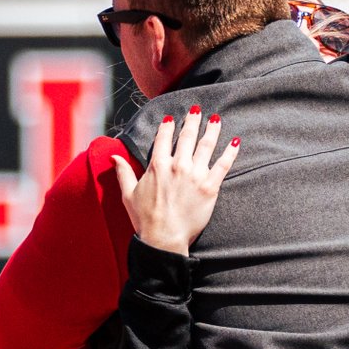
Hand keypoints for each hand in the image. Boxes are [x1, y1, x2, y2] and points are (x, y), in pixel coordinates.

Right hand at [112, 106, 240, 254]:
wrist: (163, 238)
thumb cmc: (145, 219)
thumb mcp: (128, 194)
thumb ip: (123, 172)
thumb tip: (114, 157)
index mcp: (157, 165)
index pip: (163, 138)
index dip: (168, 126)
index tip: (171, 118)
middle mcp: (177, 165)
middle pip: (187, 136)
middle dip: (192, 120)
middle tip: (196, 110)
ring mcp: (195, 175)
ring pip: (206, 145)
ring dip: (212, 130)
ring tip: (216, 119)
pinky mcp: (210, 187)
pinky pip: (223, 165)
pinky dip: (230, 152)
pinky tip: (235, 142)